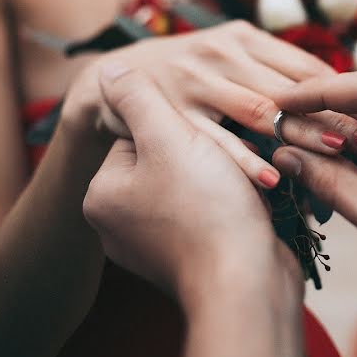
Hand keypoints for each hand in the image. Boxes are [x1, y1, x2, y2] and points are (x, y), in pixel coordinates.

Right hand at [61, 21, 356, 188]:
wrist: (107, 83)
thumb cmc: (185, 80)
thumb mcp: (227, 62)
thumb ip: (273, 74)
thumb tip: (337, 99)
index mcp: (244, 37)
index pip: (307, 67)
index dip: (348, 92)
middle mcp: (221, 52)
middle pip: (291, 88)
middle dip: (337, 115)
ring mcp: (194, 81)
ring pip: (259, 111)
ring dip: (302, 134)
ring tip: (340, 157)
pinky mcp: (169, 113)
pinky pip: (213, 141)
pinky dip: (244, 160)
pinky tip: (273, 179)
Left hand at [82, 66, 305, 356]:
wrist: (246, 287)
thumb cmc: (206, 211)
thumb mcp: (167, 139)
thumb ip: (136, 98)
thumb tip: (108, 69)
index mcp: (105, 193)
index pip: (137, 132)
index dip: (178, 122)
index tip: (205, 130)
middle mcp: (122, 223)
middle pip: (167, 157)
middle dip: (203, 150)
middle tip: (229, 155)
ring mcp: (158, 245)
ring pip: (194, 184)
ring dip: (223, 174)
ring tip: (245, 179)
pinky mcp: (194, 257)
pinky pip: (210, 212)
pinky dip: (231, 202)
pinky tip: (251, 202)